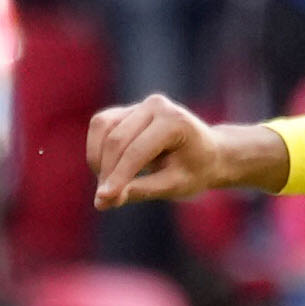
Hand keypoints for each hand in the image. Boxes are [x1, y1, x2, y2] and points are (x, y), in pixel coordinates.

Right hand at [87, 97, 284, 208]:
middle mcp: (156, 105)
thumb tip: (103, 200)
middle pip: (116, 139)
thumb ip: (140, 190)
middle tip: (104, 200)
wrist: (207, 153)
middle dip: (106, 171)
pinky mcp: (125, 110)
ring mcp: (139, 104)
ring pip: (102, 128)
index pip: (136, 151)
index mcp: (175, 121)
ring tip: (107, 184)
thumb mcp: (174, 186)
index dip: (117, 177)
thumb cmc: (195, 171)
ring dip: (98, 159)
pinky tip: (107, 170)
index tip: (103, 201)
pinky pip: (100, 126)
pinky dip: (96, 149)